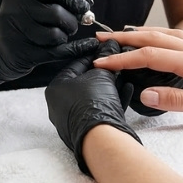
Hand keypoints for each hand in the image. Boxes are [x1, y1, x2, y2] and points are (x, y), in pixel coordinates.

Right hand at [0, 0, 96, 90]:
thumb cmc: (24, 23)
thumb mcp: (33, 4)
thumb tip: (87, 3)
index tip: (85, 5)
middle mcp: (14, 10)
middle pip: (56, 12)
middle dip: (72, 20)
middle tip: (72, 25)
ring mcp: (16, 32)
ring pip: (56, 34)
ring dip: (65, 36)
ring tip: (60, 36)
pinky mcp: (22, 53)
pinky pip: (57, 52)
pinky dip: (75, 49)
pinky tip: (85, 46)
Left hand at [46, 39, 140, 176]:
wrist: (101, 138)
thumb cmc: (94, 105)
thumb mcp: (102, 74)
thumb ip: (107, 59)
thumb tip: (111, 44)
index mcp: (56, 88)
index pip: (75, 65)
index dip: (93, 55)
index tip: (104, 49)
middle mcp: (60, 105)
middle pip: (84, 82)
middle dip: (102, 72)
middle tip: (116, 63)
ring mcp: (72, 119)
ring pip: (93, 97)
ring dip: (109, 86)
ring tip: (123, 76)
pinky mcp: (86, 130)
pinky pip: (99, 111)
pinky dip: (112, 100)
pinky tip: (126, 90)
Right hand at [92, 28, 182, 127]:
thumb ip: (177, 100)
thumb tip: (145, 93)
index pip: (149, 57)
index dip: (122, 59)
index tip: (100, 63)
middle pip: (153, 38)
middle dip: (124, 38)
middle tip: (100, 40)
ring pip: (165, 34)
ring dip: (140, 33)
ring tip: (120, 34)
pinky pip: (178, 37)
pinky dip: (159, 34)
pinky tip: (156, 38)